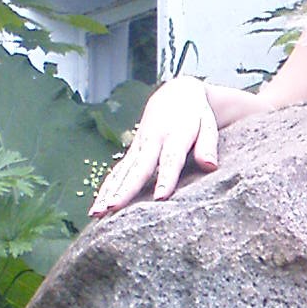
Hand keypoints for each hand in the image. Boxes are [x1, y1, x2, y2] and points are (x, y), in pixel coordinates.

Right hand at [89, 76, 219, 217]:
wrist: (176, 95)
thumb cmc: (197, 116)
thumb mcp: (208, 125)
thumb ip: (208, 145)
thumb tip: (210, 166)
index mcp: (174, 136)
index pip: (170, 160)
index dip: (165, 178)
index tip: (160, 197)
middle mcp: (152, 142)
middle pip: (138, 169)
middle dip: (126, 189)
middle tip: (113, 207)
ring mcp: (139, 147)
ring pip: (122, 172)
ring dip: (109, 192)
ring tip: (97, 213)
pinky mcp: (132, 152)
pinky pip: (117, 172)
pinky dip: (106, 189)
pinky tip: (96, 208)